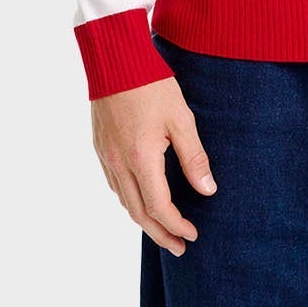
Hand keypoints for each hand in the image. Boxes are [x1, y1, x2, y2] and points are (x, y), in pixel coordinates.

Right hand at [91, 76, 216, 255]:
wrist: (114, 59)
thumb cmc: (151, 84)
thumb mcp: (181, 118)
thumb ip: (194, 157)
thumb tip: (207, 190)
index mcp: (140, 159)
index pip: (159, 207)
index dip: (176, 225)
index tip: (193, 234)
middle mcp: (118, 164)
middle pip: (138, 213)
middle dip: (160, 234)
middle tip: (179, 247)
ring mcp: (106, 156)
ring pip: (124, 201)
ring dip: (144, 219)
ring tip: (162, 228)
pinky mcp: (100, 146)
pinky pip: (115, 185)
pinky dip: (130, 200)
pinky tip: (141, 198)